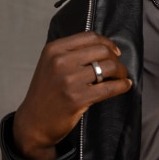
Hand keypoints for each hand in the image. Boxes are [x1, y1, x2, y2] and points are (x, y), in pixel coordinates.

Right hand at [13, 32, 131, 159]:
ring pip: (108, 67)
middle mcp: (60, 61)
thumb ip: (71, 53)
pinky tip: (125, 86)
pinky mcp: (77, 98)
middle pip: (102, 50)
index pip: (90, 37)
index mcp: (54, 49)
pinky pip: (109, 87)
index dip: (107, 43)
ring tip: (121, 77)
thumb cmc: (45, 94)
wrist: (33, 122)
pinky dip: (121, 85)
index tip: (114, 51)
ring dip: (120, 72)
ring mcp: (69, 80)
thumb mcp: (50, 65)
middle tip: (118, 68)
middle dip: (115, 58)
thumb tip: (104, 48)